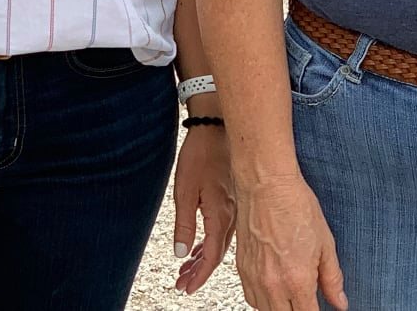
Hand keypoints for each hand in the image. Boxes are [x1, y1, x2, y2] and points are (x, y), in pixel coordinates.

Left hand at [171, 126, 236, 292]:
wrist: (217, 128)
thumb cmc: (200, 155)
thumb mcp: (185, 190)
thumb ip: (184, 224)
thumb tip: (181, 253)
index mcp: (220, 215)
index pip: (212, 257)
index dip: (199, 275)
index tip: (186, 288)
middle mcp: (232, 215)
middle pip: (217, 253)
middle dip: (199, 271)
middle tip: (182, 283)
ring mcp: (235, 208)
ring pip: (220, 242)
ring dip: (203, 258)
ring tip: (186, 269)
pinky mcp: (232, 199)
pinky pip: (223, 229)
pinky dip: (210, 242)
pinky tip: (199, 246)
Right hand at [233, 174, 346, 310]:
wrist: (265, 184)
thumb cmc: (295, 205)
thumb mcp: (325, 243)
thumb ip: (332, 278)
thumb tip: (340, 302)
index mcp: (297, 280)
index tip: (320, 307)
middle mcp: (273, 284)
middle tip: (307, 301)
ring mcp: (254, 277)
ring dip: (280, 309)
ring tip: (292, 297)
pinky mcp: (242, 269)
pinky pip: (251, 298)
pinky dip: (263, 300)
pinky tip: (274, 289)